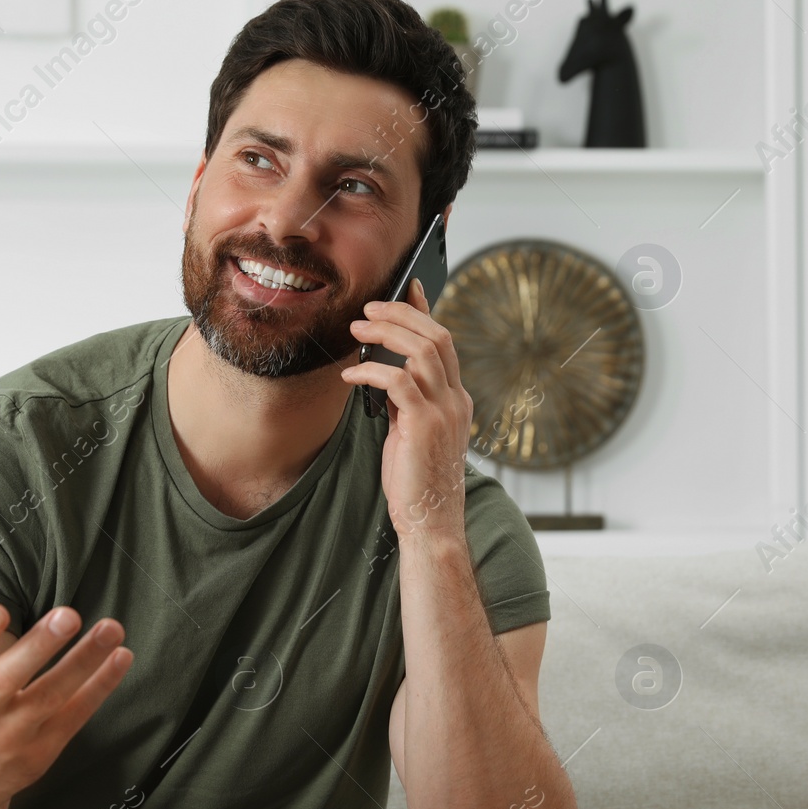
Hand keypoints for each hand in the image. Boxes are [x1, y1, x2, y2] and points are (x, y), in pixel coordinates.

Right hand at [0, 536, 132, 808]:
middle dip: (39, 647)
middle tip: (68, 614)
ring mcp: (11, 734)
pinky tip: (122, 657)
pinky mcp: (41, 750)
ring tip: (113, 628)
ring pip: (51, 696)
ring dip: (84, 662)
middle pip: (9, 677)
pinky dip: (100, 688)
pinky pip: (75, 715)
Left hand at [342, 278, 473, 539]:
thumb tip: (382, 373)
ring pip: (421, 351)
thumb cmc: (416, 481)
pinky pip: (398, 381)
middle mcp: (456, 399)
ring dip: (386, 333)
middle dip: (400, 314)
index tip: (406, 288)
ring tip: (357, 330)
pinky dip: (372, 370)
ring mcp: (444, 411)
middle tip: (367, 310)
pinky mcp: (424, 425)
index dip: (424, 311)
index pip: (444, 342)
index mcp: (456, 399)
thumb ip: (405, 402)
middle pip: (436, 337)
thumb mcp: (411, 432)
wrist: (430, 521)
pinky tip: (351, 374)